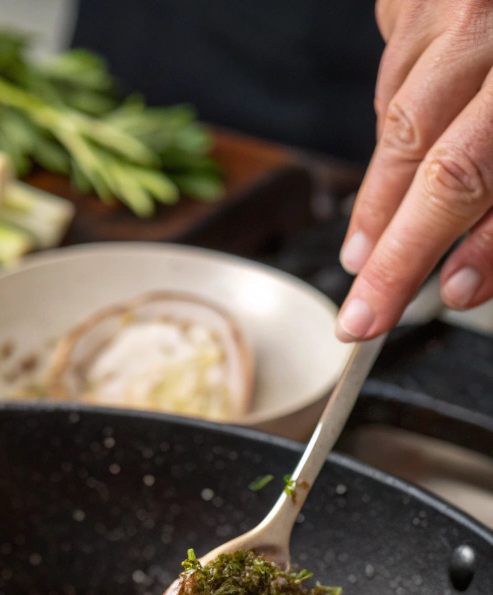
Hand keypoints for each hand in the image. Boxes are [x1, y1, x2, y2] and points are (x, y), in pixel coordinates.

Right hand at [337, 0, 492, 339]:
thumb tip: (461, 288)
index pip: (457, 180)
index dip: (406, 257)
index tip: (372, 316)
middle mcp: (486, 23)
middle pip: (410, 145)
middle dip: (381, 234)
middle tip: (361, 297)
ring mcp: (448, 0)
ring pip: (395, 110)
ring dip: (390, 178)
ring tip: (385, 229)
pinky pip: (395, 65)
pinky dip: (402, 108)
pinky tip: (424, 130)